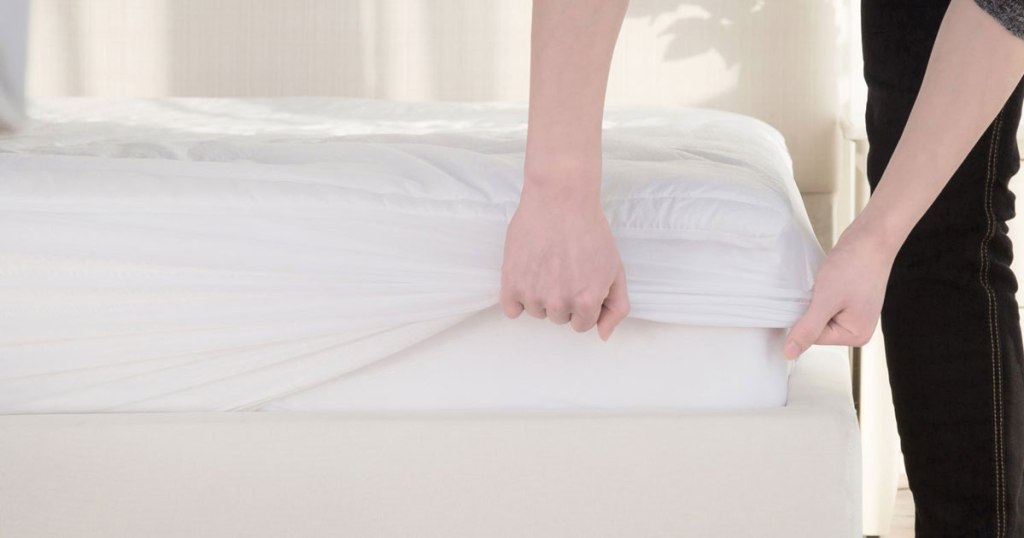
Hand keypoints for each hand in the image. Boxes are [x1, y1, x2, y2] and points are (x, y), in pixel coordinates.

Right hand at [499, 177, 629, 340]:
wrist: (560, 199)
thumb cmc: (590, 230)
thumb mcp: (615, 269)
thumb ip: (616, 307)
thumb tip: (602, 336)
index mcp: (587, 301)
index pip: (582, 324)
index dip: (582, 302)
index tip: (579, 280)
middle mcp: (560, 302)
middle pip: (558, 318)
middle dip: (563, 298)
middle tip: (563, 267)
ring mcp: (533, 294)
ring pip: (536, 312)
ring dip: (540, 295)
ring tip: (546, 265)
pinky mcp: (511, 283)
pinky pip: (511, 310)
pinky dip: (516, 298)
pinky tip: (527, 275)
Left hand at [783, 218, 897, 358]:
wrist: (871, 237)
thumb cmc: (855, 265)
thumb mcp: (826, 300)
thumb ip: (808, 329)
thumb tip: (790, 352)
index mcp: (856, 335)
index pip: (814, 338)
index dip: (804, 318)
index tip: (810, 299)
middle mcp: (857, 328)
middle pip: (816, 328)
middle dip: (811, 308)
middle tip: (821, 289)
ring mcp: (853, 314)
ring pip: (818, 313)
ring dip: (814, 299)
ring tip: (826, 283)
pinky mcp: (848, 300)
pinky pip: (824, 303)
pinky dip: (820, 292)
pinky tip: (827, 280)